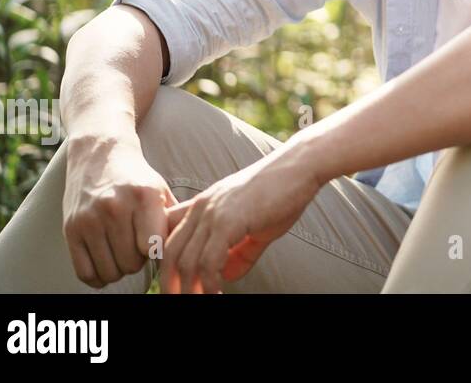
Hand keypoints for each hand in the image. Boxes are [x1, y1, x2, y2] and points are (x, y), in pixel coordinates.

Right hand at [62, 133, 176, 287]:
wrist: (99, 153)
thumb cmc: (136, 178)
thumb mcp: (161, 190)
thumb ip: (175, 219)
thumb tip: (189, 249)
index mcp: (144, 196)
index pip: (153, 247)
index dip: (157, 252)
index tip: (157, 244)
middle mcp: (115, 207)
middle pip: (131, 263)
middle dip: (138, 261)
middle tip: (137, 246)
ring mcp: (89, 219)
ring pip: (110, 271)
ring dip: (119, 268)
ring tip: (122, 251)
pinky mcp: (70, 230)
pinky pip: (85, 273)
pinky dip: (98, 277)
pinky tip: (106, 262)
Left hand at [160, 143, 320, 293]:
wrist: (302, 166)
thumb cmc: (283, 192)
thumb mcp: (257, 226)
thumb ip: (240, 252)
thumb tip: (226, 276)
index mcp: (203, 205)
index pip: (170, 238)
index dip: (169, 265)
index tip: (178, 285)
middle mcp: (201, 207)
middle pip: (170, 253)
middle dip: (173, 283)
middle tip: (183, 301)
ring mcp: (213, 213)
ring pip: (187, 261)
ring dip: (191, 289)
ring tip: (201, 303)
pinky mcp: (228, 221)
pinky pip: (209, 261)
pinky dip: (210, 283)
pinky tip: (218, 293)